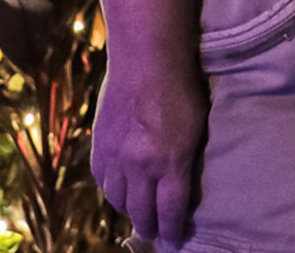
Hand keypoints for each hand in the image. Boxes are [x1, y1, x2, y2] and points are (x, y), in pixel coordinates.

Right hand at [91, 55, 207, 247]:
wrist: (145, 59)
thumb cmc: (181, 87)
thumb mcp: (195, 127)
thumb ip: (185, 160)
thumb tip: (179, 185)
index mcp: (170, 162)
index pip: (170, 210)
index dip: (172, 231)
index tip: (174, 242)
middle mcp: (140, 165)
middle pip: (141, 211)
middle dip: (149, 227)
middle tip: (154, 234)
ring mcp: (116, 156)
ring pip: (117, 199)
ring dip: (128, 209)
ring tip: (137, 212)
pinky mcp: (99, 144)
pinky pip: (101, 179)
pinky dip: (111, 188)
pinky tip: (119, 188)